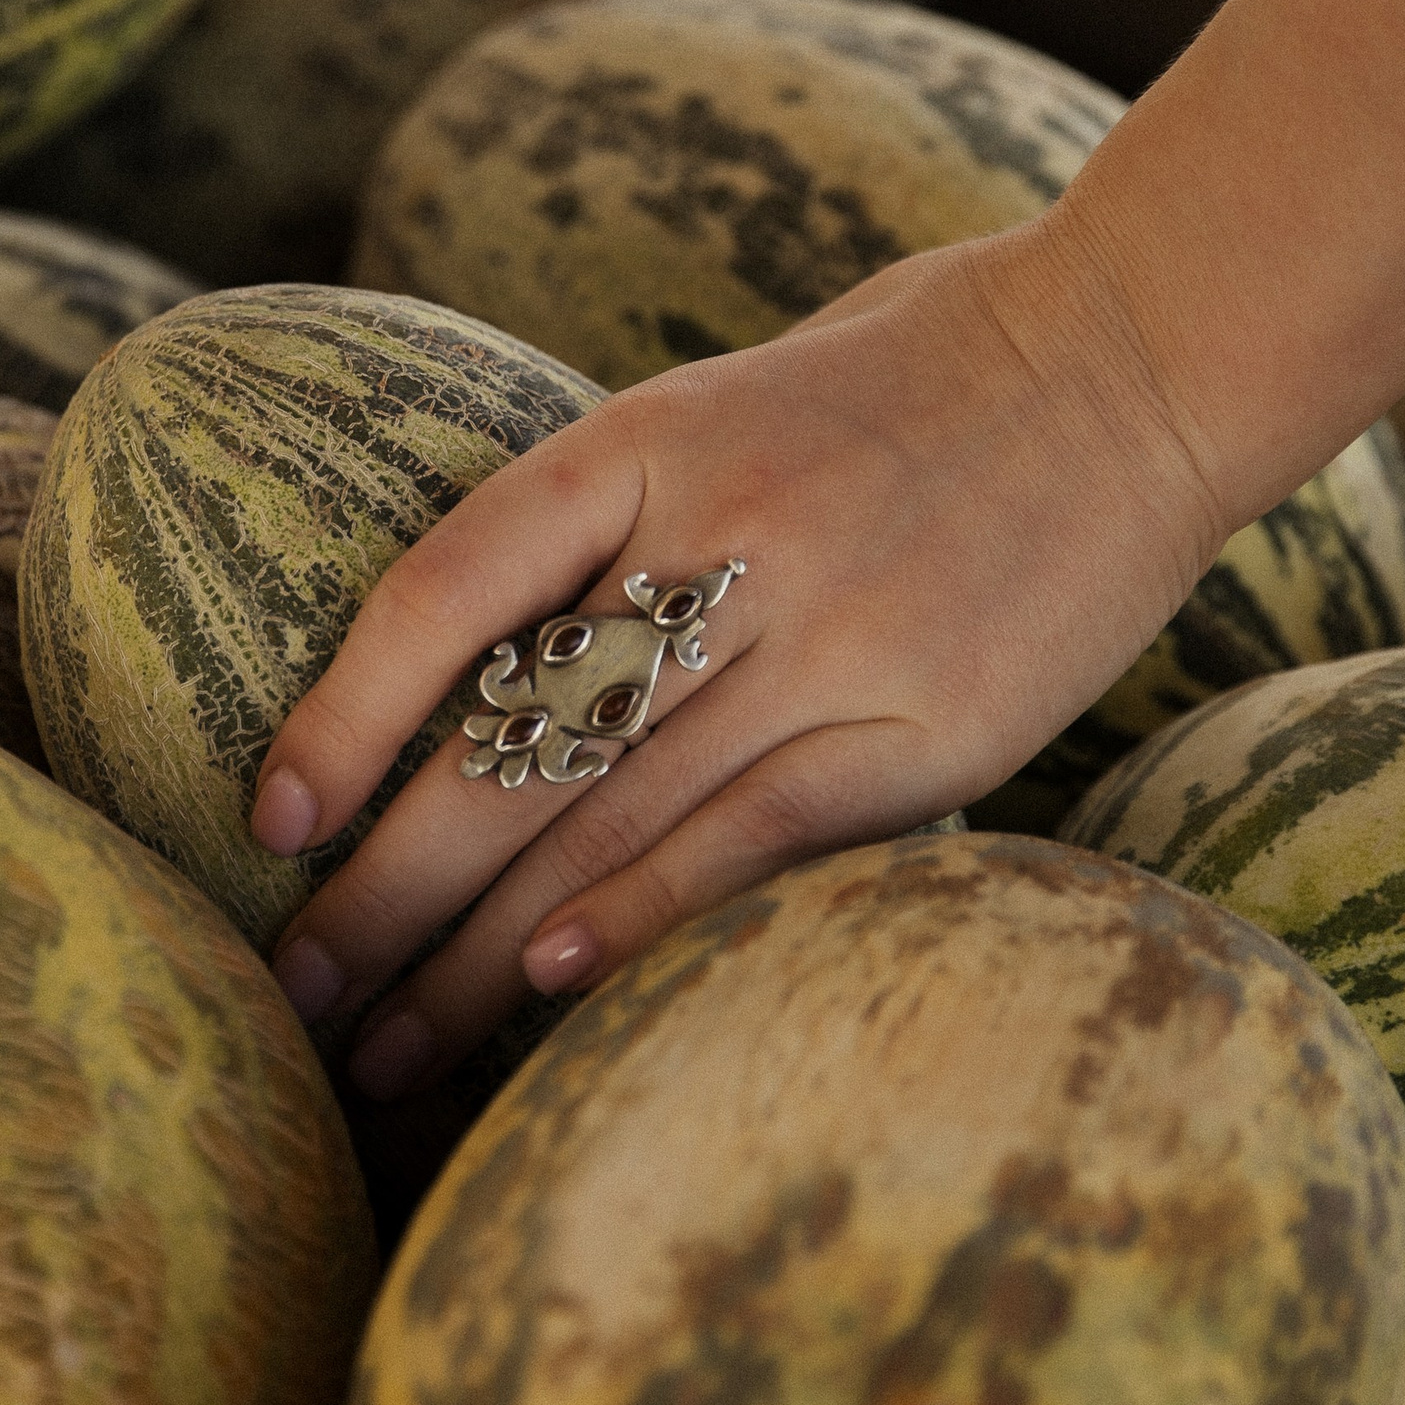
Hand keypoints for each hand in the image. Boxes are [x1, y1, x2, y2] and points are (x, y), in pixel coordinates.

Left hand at [252, 213, 1225, 1102]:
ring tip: (388, 1051)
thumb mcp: (727, 397)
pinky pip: (755, 838)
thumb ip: (613, 520)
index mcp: (647, 441)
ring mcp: (831, 635)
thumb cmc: (910, 374)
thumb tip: (477, 669)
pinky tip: (552, 992)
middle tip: (294, 997)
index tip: (269, 823)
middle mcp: (723, 536)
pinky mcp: (932, 726)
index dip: (343, 713)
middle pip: (510, 741)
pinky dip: (643, 917)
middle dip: (385, 889)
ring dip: (483, 953)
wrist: (1135, 353)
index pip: (446, 588)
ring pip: (615, 815)